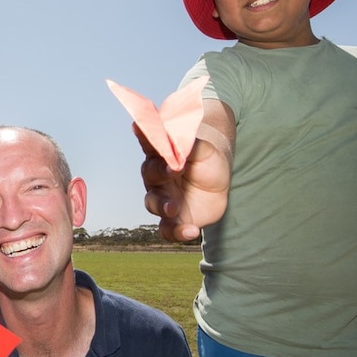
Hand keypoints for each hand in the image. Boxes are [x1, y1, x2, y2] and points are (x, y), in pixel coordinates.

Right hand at [135, 98, 233, 241]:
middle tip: (173, 169)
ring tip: (174, 208)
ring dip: (163, 205)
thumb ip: (191, 145)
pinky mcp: (172, 219)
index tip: (139, 125)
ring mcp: (163, 199)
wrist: (218, 184)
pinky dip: (177, 232)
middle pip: (151, 174)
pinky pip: (168, 229)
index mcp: (162, 155)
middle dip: (160, 172)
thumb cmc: (206, 161)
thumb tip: (180, 139)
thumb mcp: (204, 150)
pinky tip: (191, 231)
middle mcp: (157, 178)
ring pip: (154, 203)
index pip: (150, 143)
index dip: (144, 135)